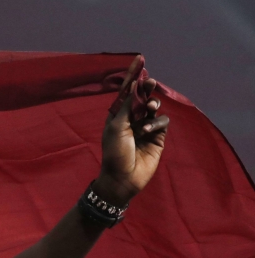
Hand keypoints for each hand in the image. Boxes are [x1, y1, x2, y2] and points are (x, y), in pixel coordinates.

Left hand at [95, 55, 169, 206]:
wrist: (123, 177)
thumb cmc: (114, 152)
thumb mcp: (117, 126)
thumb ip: (128, 106)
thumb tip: (134, 85)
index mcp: (118, 114)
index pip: (127, 91)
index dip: (133, 75)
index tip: (140, 58)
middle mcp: (132, 118)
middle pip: (143, 96)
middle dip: (146, 88)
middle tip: (149, 83)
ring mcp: (146, 127)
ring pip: (155, 107)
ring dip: (153, 105)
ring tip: (149, 109)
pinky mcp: (158, 136)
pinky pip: (163, 122)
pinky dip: (157, 123)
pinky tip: (147, 131)